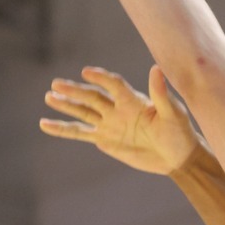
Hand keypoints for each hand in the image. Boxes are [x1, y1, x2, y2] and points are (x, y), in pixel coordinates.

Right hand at [40, 65, 196, 174]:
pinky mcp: (104, 139)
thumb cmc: (179, 132)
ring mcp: (109, 123)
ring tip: (49, 97)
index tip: (86, 73)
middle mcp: (118, 108)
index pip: (114, 85)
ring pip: (83, 111)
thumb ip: (161, 94)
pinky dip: (63, 129)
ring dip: (66, 104)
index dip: (101, 78)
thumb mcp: (173, 113)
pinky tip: (45, 124)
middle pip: (93, 96)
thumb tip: (156, 68)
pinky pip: (80, 133)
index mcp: (134, 99)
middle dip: (75, 91)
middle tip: (56, 84)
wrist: (176, 156)